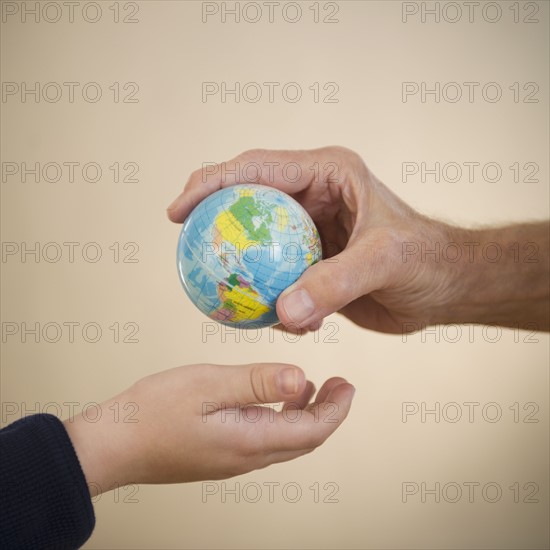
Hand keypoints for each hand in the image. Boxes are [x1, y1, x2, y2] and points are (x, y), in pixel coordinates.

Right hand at [64, 363, 354, 494]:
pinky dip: (281, 418)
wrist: (114, 445)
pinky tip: (272, 398)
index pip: (312, 431)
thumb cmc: (154, 412)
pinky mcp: (220, 454)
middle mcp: (248, 457)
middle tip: (339, 385)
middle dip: (329, 412)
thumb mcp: (209, 384)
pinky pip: (265, 439)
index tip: (349, 385)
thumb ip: (257, 382)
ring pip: (286, 440)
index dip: (337, 409)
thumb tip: (302, 378)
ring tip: (313, 386)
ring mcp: (233, 459)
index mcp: (251, 440)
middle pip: (304, 439)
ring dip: (306, 415)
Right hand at [166, 147, 463, 332]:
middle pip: (247, 196)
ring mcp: (311, 229)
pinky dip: (262, 290)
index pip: (257, 168)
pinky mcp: (312, 261)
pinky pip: (274, 271)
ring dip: (235, 257)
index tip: (179, 209)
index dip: (212, 182)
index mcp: (328, 174)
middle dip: (211, 211)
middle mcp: (314, 196)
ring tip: (208, 276)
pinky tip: (259, 313)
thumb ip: (335, 283)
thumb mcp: (384, 263)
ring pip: (256, 238)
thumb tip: (283, 310)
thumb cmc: (426, 262)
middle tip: (181, 235)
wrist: (444, 289)